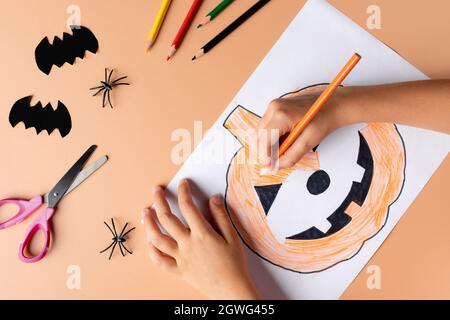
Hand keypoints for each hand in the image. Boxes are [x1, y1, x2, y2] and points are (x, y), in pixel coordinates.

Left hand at [142, 179, 260, 299]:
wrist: (231, 289)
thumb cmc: (234, 264)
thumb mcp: (232, 237)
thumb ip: (221, 216)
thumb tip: (213, 199)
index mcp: (202, 234)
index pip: (188, 207)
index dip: (184, 192)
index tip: (182, 184)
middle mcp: (187, 244)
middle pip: (167, 219)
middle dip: (159, 201)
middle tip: (156, 191)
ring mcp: (180, 258)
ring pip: (158, 239)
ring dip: (149, 223)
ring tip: (145, 212)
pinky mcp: (178, 270)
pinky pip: (160, 261)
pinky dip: (152, 251)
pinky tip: (149, 241)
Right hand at [255, 86, 350, 170]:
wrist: (332, 104)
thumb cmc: (323, 118)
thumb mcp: (308, 141)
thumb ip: (290, 156)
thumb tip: (277, 166)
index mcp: (282, 114)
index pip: (264, 139)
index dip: (264, 155)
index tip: (268, 166)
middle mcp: (274, 107)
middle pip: (259, 135)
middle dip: (264, 151)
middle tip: (275, 162)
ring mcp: (273, 106)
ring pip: (261, 131)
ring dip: (267, 144)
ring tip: (283, 150)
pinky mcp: (275, 108)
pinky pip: (266, 126)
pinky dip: (271, 137)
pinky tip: (283, 141)